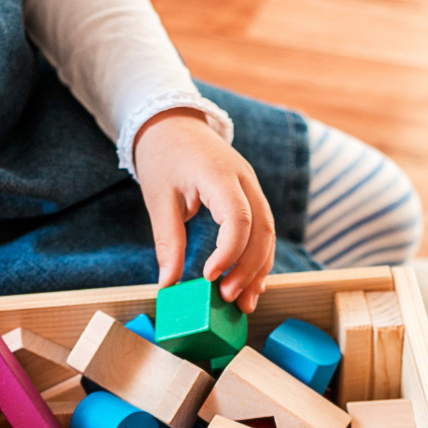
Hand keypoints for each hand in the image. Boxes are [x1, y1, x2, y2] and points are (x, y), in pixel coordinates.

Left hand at [135, 108, 275, 313]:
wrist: (175, 124)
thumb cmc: (163, 158)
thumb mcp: (158, 199)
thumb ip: (167, 241)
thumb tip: (168, 283)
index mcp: (219, 175)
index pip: (238, 218)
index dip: (229, 252)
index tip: (208, 277)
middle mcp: (245, 180)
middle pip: (262, 230)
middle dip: (248, 269)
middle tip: (227, 299)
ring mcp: (253, 188)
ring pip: (269, 235)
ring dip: (259, 271)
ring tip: (243, 303)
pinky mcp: (252, 197)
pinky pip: (264, 232)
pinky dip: (259, 261)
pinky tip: (249, 285)